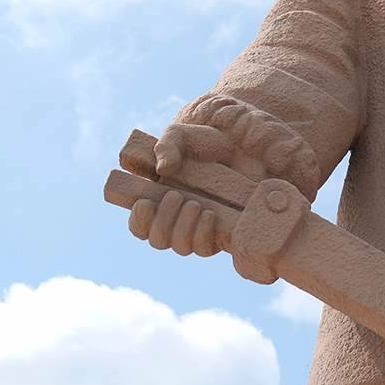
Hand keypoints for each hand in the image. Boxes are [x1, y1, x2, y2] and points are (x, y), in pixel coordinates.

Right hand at [128, 122, 228, 256]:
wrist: (245, 148)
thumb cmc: (210, 143)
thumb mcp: (183, 136)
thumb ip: (167, 146)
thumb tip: (163, 169)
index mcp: (160, 199)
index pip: (140, 225)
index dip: (139, 221)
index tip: (145, 202)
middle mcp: (177, 219)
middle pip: (158, 240)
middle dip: (162, 222)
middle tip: (175, 196)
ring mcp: (198, 228)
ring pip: (181, 247)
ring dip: (183, 228)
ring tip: (195, 203)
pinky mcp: (221, 233)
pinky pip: (205, 248)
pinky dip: (203, 233)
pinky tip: (210, 213)